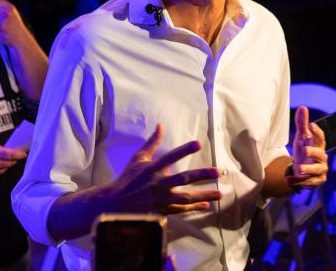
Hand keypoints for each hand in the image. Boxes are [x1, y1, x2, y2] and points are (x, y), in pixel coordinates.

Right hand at [0, 141, 26, 178]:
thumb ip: (0, 149)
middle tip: (16, 156)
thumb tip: (10, 152)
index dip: (20, 155)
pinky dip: (0, 169)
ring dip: (7, 164)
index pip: (12, 155)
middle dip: (14, 159)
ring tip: (5, 160)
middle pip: (10, 163)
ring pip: (5, 168)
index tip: (24, 154)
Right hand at [105, 125, 220, 214]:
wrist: (115, 204)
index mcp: (152, 169)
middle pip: (183, 179)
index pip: (170, 157)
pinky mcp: (162, 210)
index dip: (184, 150)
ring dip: (204, 195)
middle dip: (201, 175)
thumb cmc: (128, 178)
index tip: (198, 143)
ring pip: (186, 198)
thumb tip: (160, 125)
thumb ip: (152, 142)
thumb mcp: (138, 158)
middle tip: (217, 172)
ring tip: (220, 194)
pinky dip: (194, 208)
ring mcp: (161, 199)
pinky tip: (206, 205)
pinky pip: (181, 209)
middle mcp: (158, 184)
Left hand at [287, 107, 327, 187]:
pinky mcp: (318, 180)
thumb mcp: (301, 137)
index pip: (321, 137)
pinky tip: (292, 179)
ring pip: (317, 170)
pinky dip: (302, 182)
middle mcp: (322, 157)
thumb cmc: (304, 150)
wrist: (302, 169)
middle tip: (305, 150)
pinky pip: (311, 182)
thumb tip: (303, 107)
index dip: (317, 131)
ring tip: (298, 168)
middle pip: (320, 154)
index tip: (311, 124)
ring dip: (308, 170)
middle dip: (313, 152)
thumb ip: (302, 124)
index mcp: (318, 145)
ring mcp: (321, 169)